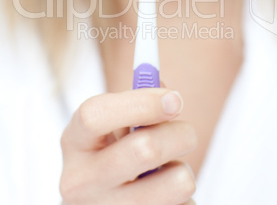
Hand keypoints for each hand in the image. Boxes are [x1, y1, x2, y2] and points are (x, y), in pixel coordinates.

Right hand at [59, 87, 197, 203]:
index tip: (174, 99)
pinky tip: (165, 197)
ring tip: (169, 171)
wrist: (105, 201)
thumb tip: (170, 98)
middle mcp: (81, 181)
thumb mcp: (117, 125)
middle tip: (186, 133)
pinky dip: (185, 198)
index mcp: (75, 141)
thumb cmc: (119, 151)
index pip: (95, 115)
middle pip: (145, 149)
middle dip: (180, 134)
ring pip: (176, 183)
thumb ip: (140, 104)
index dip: (141, 103)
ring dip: (184, 171)